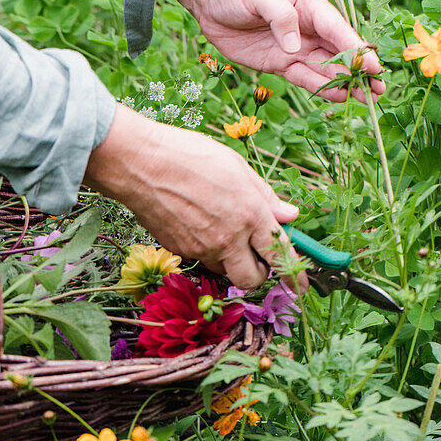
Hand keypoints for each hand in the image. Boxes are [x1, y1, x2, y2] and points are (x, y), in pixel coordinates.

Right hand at [85, 103, 308, 292]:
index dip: (294, 273)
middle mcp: (228, 237)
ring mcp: (201, 247)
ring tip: (218, 225)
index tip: (301, 285)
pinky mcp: (180, 250)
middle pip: (252, 279)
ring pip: (224, 268)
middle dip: (259, 274)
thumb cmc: (189, 156)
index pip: (280, 253)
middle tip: (256, 258)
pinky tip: (195, 220)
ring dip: (229, 258)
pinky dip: (205, 247)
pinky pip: (200, 257)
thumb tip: (289, 216)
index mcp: (250, 213)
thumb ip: (265, 196)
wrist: (140, 163)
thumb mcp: (237, 167)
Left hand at [164, 0, 383, 102]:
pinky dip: (321, 89)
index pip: (336, 28)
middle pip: (338, 51)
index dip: (356, 48)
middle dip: (359, 70)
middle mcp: (306, 27)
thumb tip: (295, 47)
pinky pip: (304, 78)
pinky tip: (338, 98)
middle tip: (380, 89)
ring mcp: (294, 47)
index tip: (373, 65)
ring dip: (345, 83)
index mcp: (307, 3)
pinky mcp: (279, 63)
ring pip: (325, 68)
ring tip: (365, 99)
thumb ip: (279, 16)